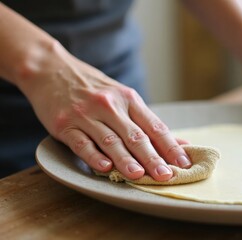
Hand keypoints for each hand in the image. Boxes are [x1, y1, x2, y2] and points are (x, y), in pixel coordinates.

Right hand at [20, 43, 190, 180]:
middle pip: (135, 135)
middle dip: (153, 157)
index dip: (170, 146)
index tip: (183, 163)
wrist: (52, 70)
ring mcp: (86, 114)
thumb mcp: (123, 97)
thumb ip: (148, 122)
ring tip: (139, 175)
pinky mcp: (65, 124)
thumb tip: (179, 143)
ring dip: (125, 159)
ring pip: (110, 140)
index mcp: (129, 99)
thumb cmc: (95, 88)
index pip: (154, 126)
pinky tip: (105, 168)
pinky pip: (81, 142)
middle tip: (166, 176)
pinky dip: (93, 156)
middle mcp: (110, 105)